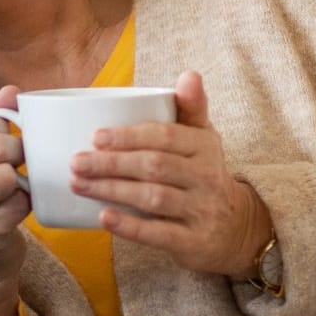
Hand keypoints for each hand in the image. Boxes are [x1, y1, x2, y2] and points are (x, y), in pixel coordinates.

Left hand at [71, 71, 271, 278]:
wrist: (239, 228)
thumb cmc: (204, 174)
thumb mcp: (203, 139)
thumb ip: (191, 107)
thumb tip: (189, 74)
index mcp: (204, 146)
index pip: (165, 136)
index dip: (129, 136)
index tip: (95, 137)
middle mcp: (207, 177)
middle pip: (154, 166)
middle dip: (111, 164)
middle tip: (76, 162)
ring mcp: (202, 210)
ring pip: (153, 198)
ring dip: (112, 191)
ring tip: (79, 185)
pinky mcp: (194, 242)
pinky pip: (159, 233)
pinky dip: (130, 226)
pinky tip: (103, 218)